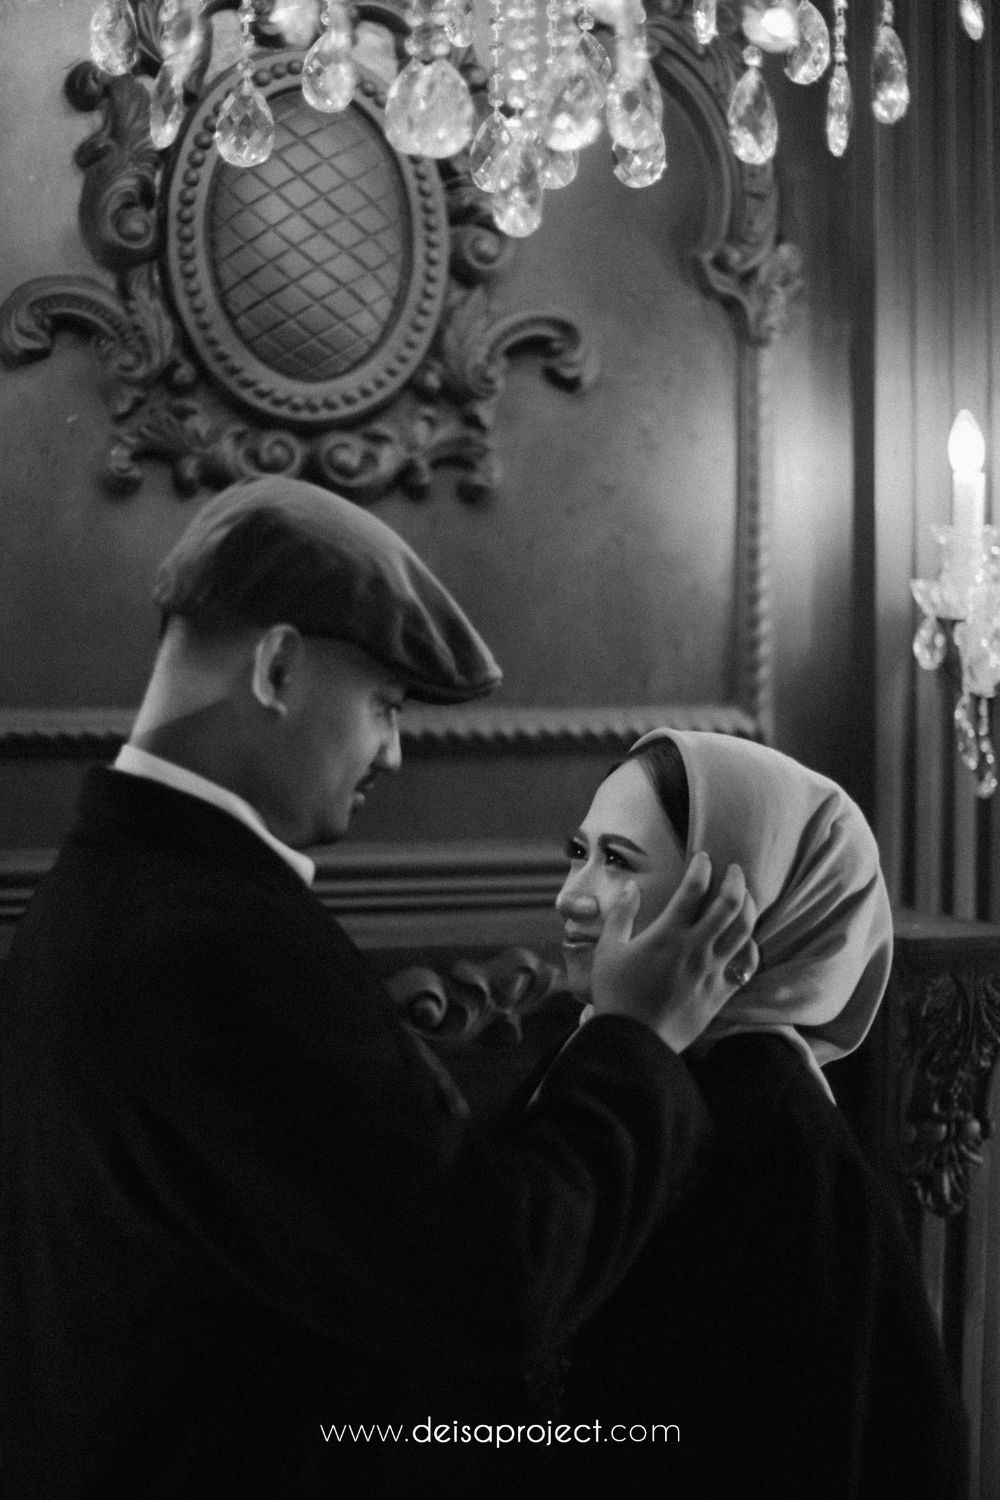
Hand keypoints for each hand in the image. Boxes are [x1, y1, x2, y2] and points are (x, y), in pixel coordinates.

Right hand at [589, 853, 758, 1052]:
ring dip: (749, 908)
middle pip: (729, 905)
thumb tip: (631, 887)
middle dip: (736, 881)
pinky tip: (748, 939)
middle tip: (736, 870)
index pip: (693, 890)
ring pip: (744, 931)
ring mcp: (712, 972)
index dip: (702, 867)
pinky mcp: (721, 993)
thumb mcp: (607, 951)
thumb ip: (620, 915)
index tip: (704, 857)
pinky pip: (747, 965)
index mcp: (668, 935)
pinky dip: (751, 947)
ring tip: (746, 897)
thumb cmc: (616, 995)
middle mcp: (696, 949)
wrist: (635, 1041)